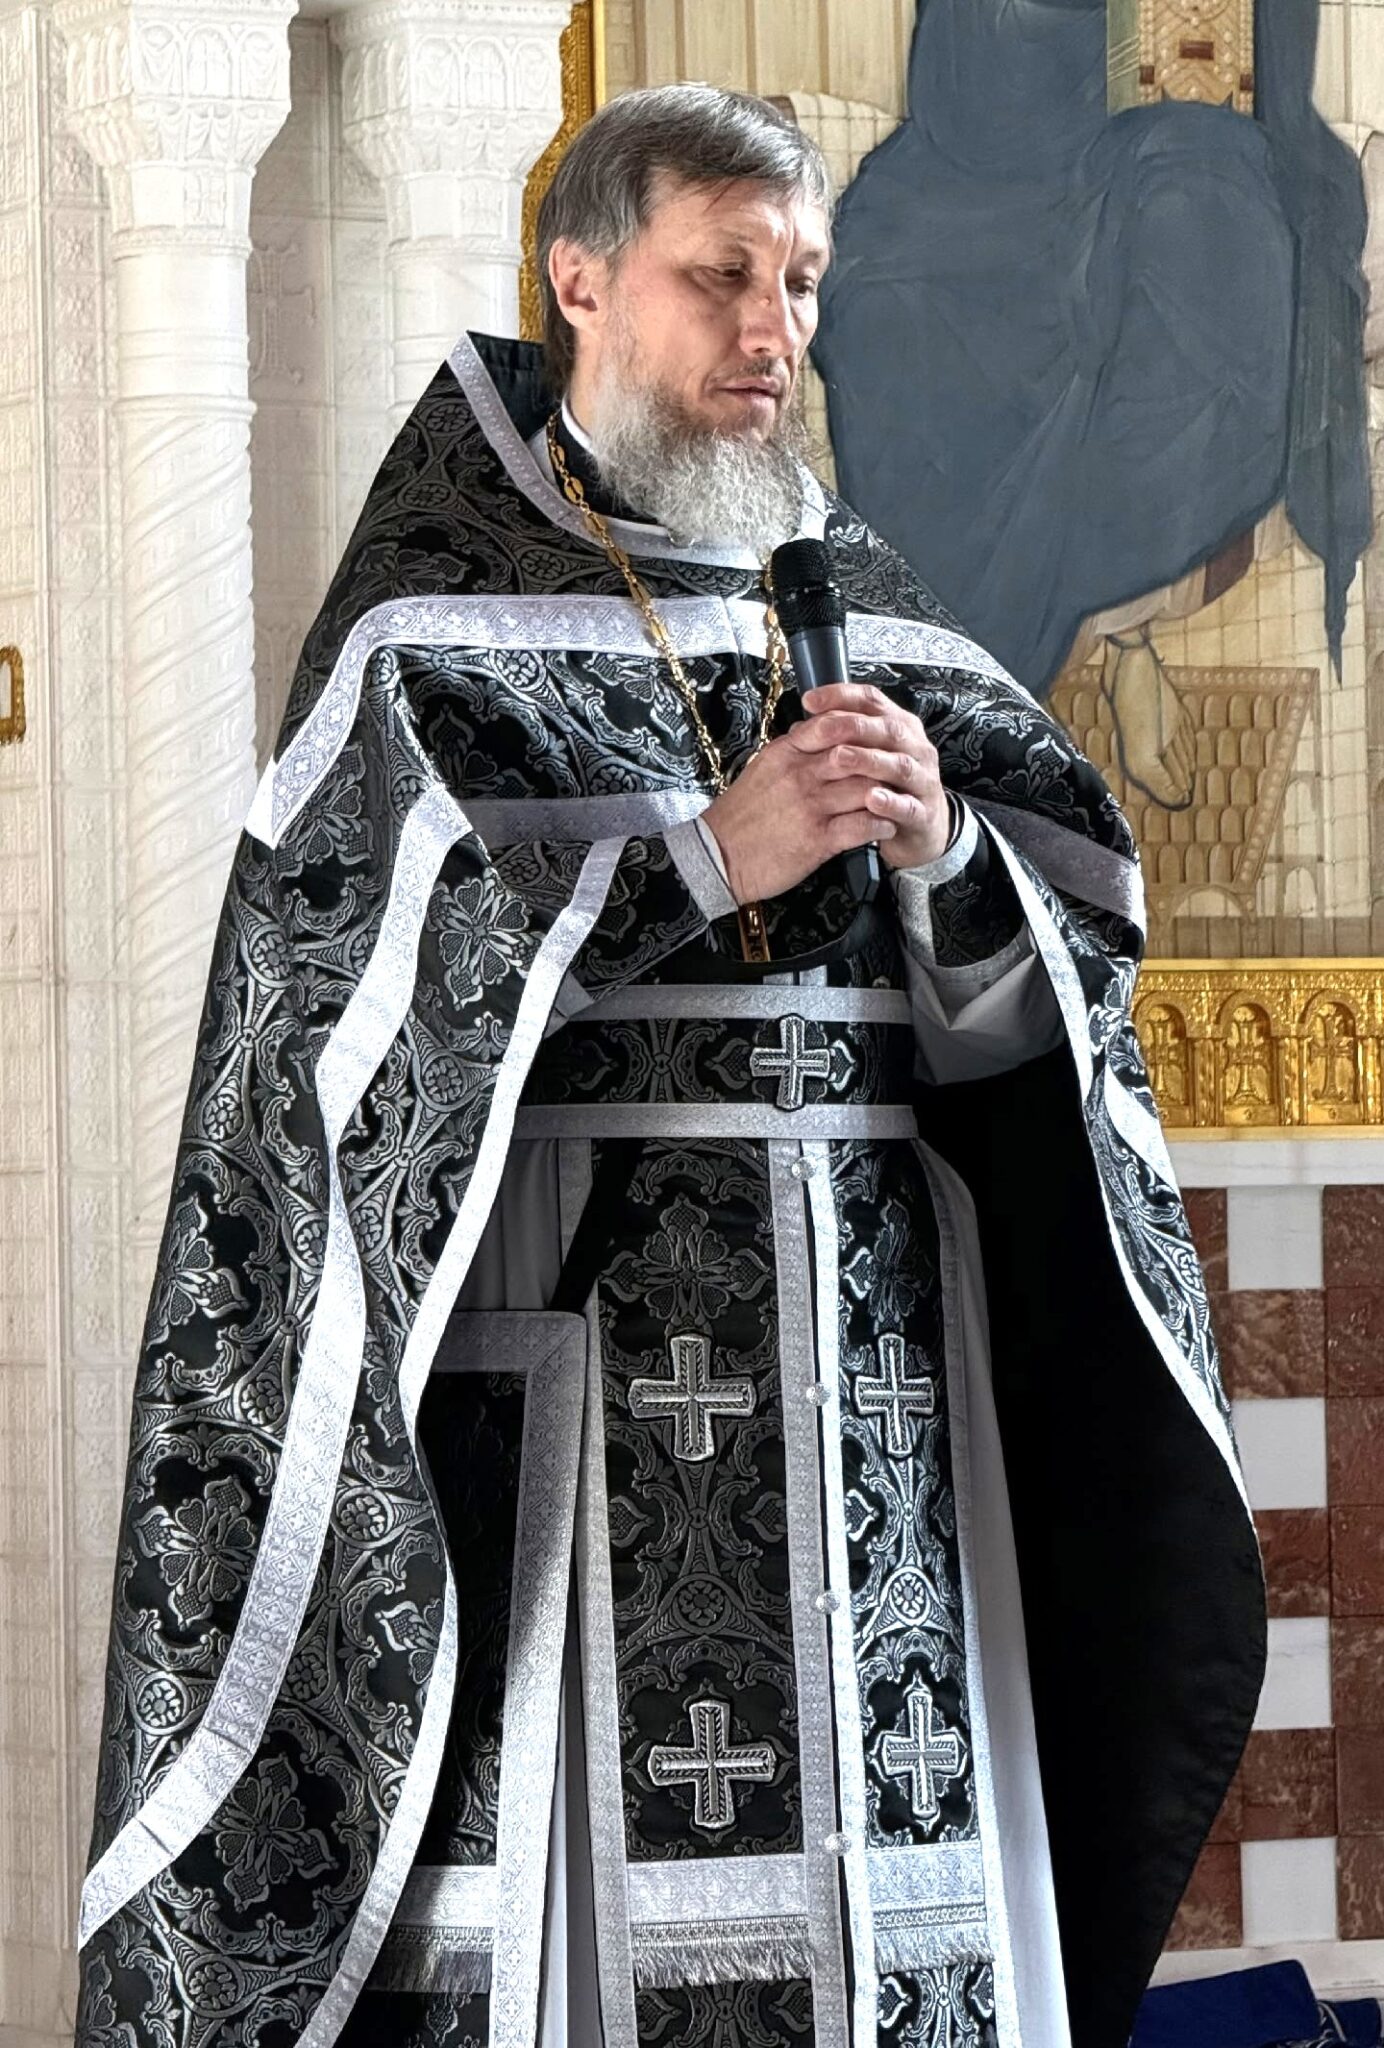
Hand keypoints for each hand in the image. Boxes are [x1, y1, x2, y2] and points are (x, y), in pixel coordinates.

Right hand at [701, 682, 950, 903]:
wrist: (719, 856)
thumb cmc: (740, 816)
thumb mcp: (761, 769)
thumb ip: (792, 750)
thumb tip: (813, 731)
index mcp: (786, 754)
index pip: (832, 725)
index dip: (859, 729)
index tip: (874, 739)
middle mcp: (801, 776)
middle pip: (857, 754)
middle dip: (880, 761)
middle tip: (896, 769)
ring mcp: (811, 807)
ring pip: (865, 789)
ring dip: (887, 795)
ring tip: (897, 799)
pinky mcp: (818, 840)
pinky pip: (862, 826)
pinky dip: (880, 825)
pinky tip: (885, 826)